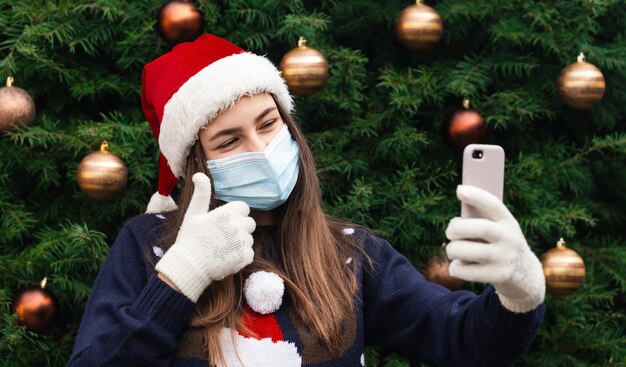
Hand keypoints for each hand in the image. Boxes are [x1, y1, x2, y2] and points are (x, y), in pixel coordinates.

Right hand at [155, 172, 255, 301]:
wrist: (188, 267)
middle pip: (249, 223)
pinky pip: (250, 253)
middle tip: (221, 237)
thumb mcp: (193, 213)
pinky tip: (226, 258)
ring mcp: (242, 242)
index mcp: (227, 213)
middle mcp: (237, 226)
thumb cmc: (190, 239)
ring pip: (249, 239)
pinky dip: (241, 256)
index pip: (244, 208)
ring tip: (222, 248)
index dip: (234, 215)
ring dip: (239, 243)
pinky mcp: (245, 257)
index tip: (222, 223)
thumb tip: (199, 174)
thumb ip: (201, 193)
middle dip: (239, 228)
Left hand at [445, 185, 544, 312]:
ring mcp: (505, 258)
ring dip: (452, 250)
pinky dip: (456, 268)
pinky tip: (459, 267)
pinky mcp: (498, 276)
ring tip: (453, 250)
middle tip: (449, 232)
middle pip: (479, 228)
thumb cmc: (501, 246)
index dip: (477, 196)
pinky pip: (465, 270)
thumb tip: (454, 223)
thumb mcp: (500, 231)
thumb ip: (481, 223)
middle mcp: (510, 239)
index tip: (460, 190)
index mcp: (509, 222)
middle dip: (456, 228)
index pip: (494, 204)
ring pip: (467, 251)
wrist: (525, 277)